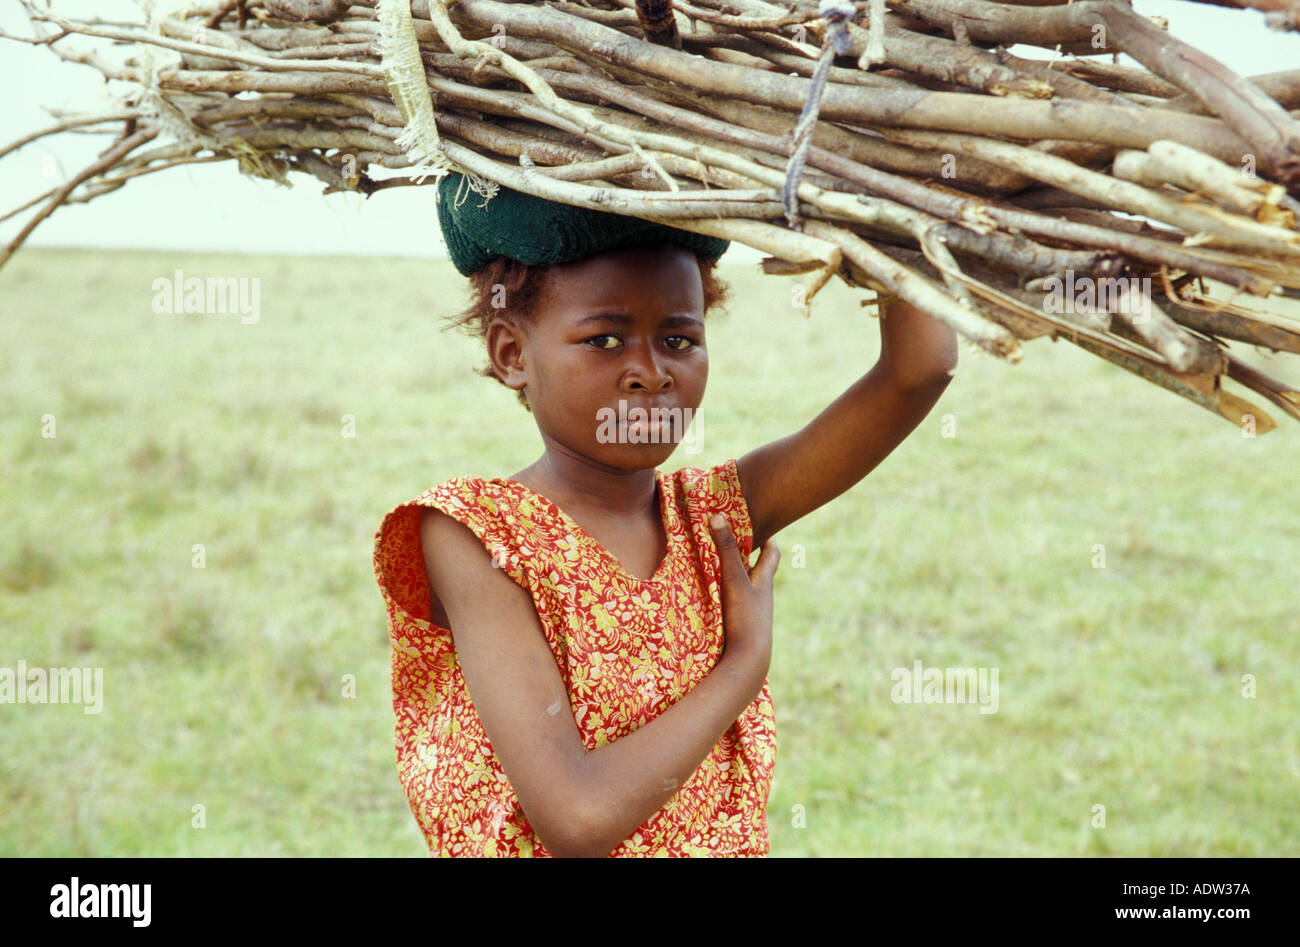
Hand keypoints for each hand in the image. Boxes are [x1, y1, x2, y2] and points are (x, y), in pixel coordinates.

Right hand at [708, 513, 779, 678]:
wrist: (749, 661)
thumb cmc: (745, 618)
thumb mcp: (733, 580)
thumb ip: (725, 550)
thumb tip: (717, 516)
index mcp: (764, 581)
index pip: (772, 554)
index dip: (769, 540)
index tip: (762, 527)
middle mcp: (762, 597)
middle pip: (760, 571)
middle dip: (751, 557)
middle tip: (737, 543)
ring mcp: (753, 614)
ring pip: (747, 590)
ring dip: (737, 579)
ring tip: (720, 568)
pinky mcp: (741, 629)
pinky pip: (736, 607)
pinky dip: (729, 598)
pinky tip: (715, 600)